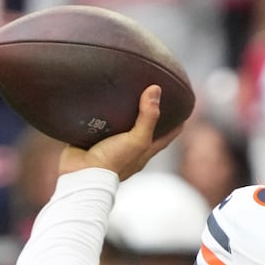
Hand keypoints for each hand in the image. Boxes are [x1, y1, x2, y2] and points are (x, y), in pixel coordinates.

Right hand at [57, 84, 182, 179]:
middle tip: (153, 94)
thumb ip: (148, 117)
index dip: (177, 122)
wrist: (81, 174)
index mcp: (145, 149)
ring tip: (126, 91)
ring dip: (124, 111)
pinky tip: (100, 99)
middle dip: (150, 113)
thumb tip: (155, 90)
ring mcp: (111, 143)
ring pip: (121, 124)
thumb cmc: (113, 161)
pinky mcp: (92, 138)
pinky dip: (101, 113)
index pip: (168, 135)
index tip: (183, 107)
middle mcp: (130, 147)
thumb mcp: (137, 140)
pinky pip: (98, 123)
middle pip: (145, 128)